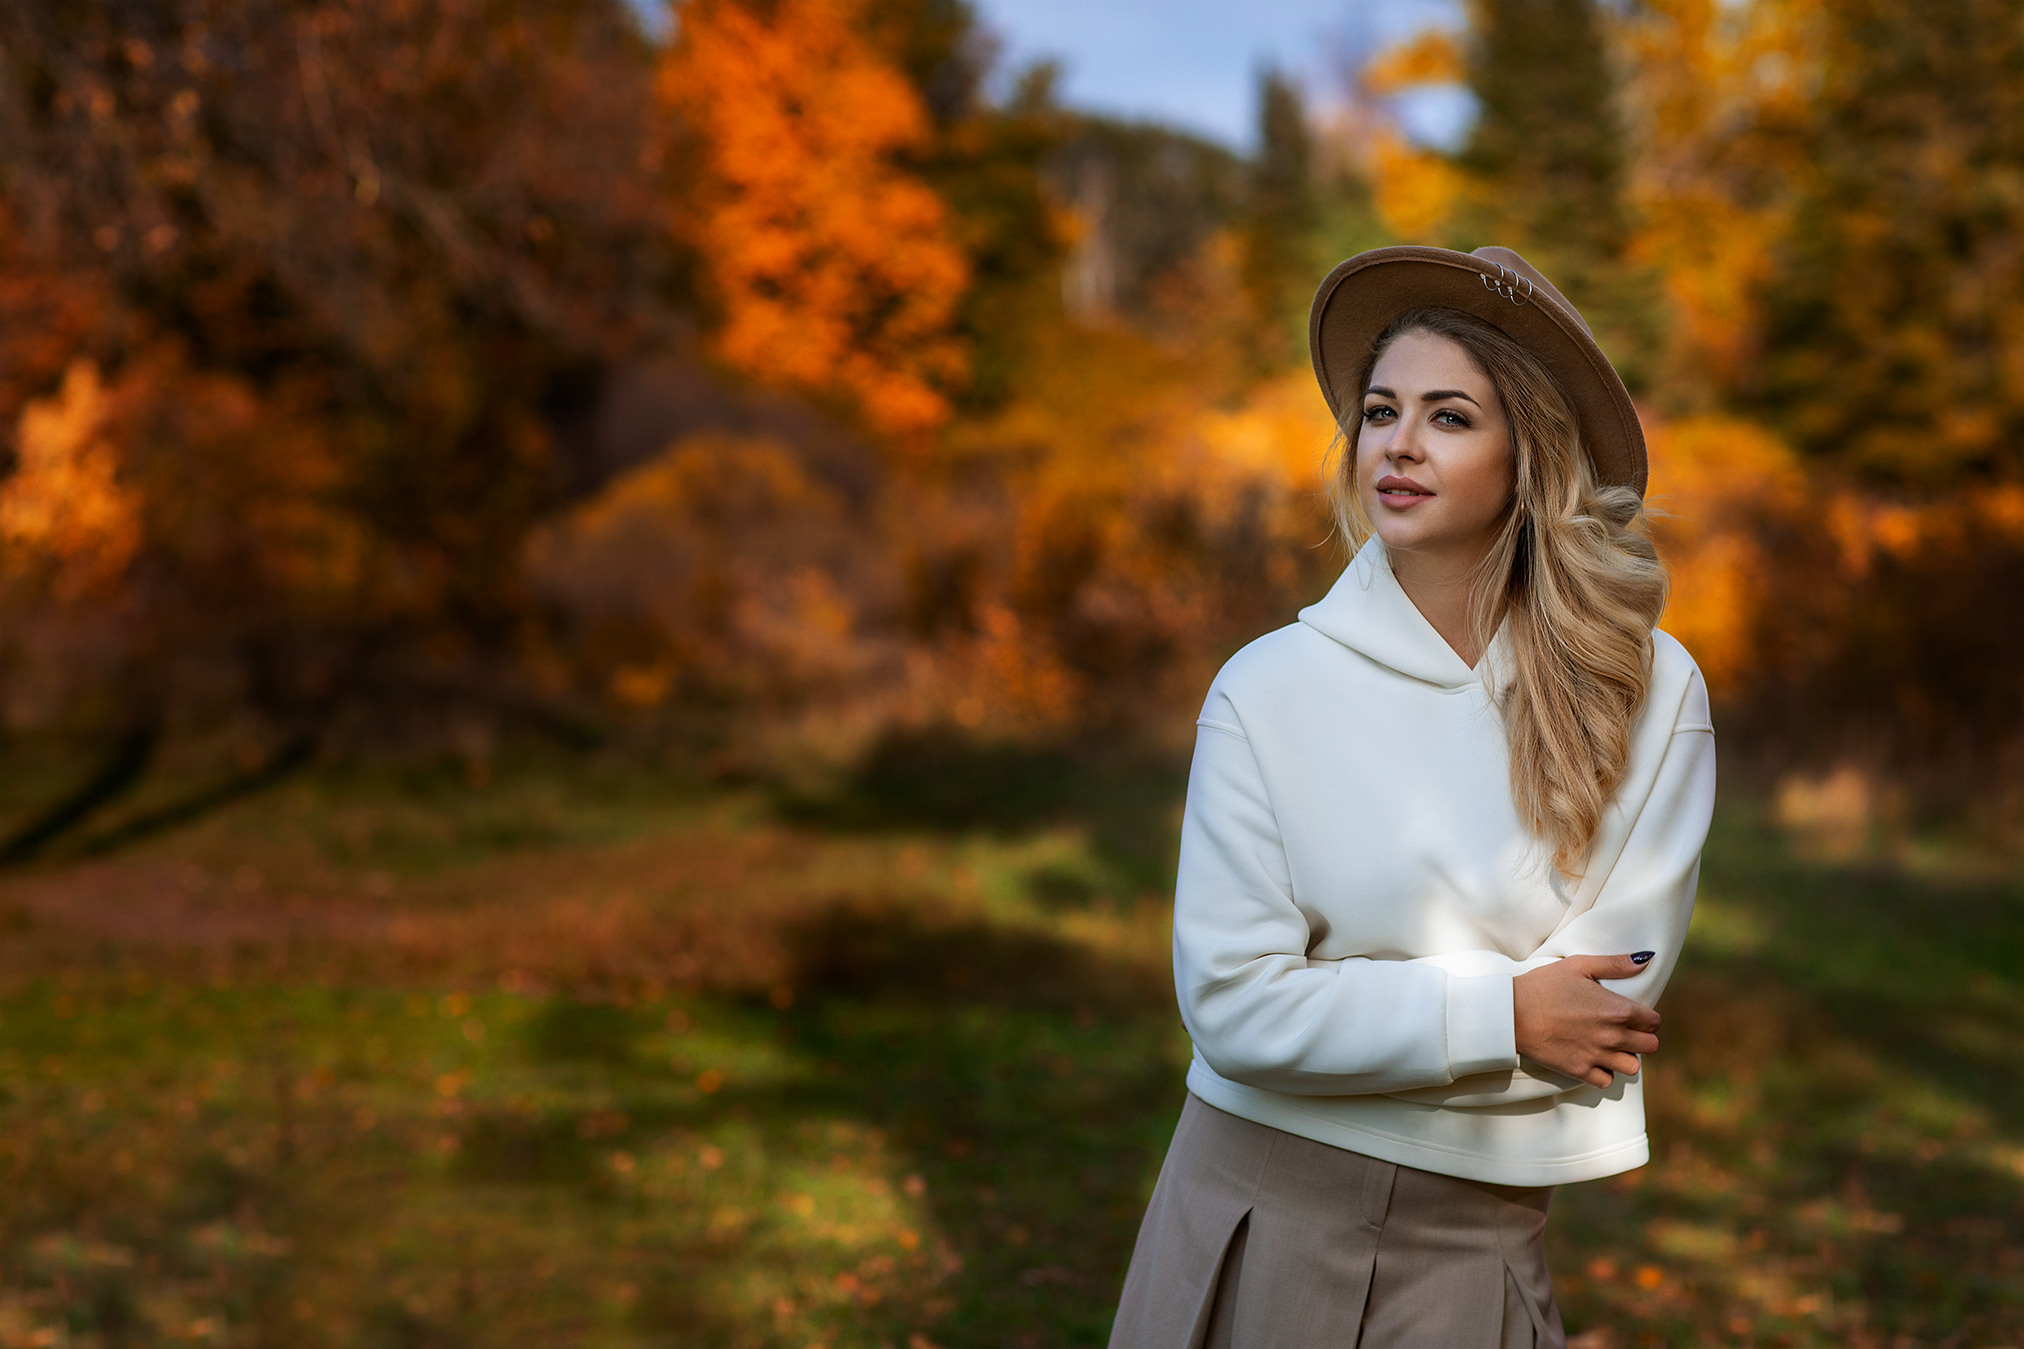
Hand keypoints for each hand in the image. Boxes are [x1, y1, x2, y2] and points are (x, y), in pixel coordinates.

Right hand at [1512, 954, 1659, 1088]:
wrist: (1511, 1012)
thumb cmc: (1544, 984)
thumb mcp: (1579, 965)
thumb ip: (1616, 964)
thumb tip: (1646, 958)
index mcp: (1618, 1009)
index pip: (1654, 1021)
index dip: (1646, 1017)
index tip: (1632, 1014)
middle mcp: (1613, 1035)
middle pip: (1651, 1046)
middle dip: (1641, 1037)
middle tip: (1623, 1030)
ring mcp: (1597, 1055)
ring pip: (1633, 1067)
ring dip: (1626, 1057)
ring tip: (1611, 1047)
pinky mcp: (1580, 1070)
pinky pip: (1607, 1081)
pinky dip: (1604, 1072)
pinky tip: (1594, 1059)